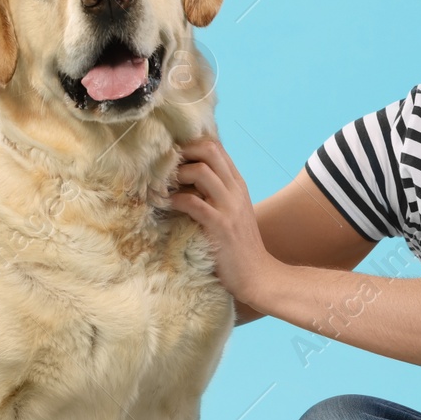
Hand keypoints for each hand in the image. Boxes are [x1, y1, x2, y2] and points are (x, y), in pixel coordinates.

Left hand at [169, 137, 276, 300]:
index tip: (173, 158)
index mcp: (237, 184)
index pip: (216, 147)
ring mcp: (229, 207)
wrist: (256, 274)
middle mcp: (235, 190)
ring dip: (177, 176)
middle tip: (166, 167)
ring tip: (163, 187)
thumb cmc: (238, 245)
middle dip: (183, 152)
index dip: (191, 145)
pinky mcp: (220, 225)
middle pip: (209, 150)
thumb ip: (216, 193)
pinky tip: (167, 206)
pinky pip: (193, 202)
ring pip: (201, 171)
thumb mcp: (232, 211)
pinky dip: (176, 200)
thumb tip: (186, 181)